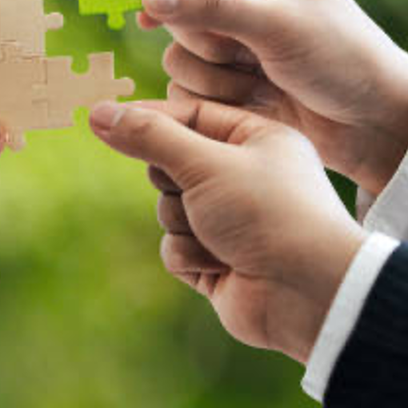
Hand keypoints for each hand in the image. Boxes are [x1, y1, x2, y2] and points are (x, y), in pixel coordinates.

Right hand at [89, 98, 364, 364]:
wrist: (308, 294)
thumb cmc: (270, 214)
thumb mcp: (205, 164)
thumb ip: (149, 137)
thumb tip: (98, 113)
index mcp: (257, 138)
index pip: (189, 115)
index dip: (150, 120)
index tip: (108, 121)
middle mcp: (245, 176)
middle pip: (171, 164)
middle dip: (173, 183)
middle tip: (196, 191)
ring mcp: (232, 220)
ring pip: (169, 208)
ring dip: (183, 223)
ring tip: (219, 234)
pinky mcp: (220, 259)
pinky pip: (176, 246)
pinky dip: (190, 255)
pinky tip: (221, 263)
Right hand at [139, 0, 407, 195]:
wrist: (374, 123)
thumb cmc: (341, 60)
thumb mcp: (278, 27)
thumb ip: (211, 8)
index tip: (151, 19)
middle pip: (177, 13)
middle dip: (205, 44)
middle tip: (245, 57)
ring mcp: (235, 40)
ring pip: (178, 56)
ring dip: (213, 78)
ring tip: (261, 86)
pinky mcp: (230, 80)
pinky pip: (189, 88)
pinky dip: (217, 100)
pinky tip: (259, 103)